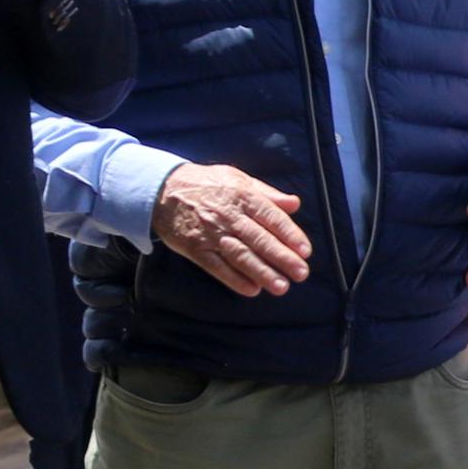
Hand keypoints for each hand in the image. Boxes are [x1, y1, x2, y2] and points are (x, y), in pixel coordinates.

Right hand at [154, 162, 308, 296]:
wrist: (162, 189)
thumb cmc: (207, 183)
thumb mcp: (238, 179)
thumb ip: (267, 193)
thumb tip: (295, 203)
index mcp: (243, 196)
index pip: (271, 217)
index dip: (290, 235)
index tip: (305, 251)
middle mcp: (228, 216)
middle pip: (259, 239)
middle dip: (281, 258)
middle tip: (301, 273)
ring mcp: (211, 234)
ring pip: (240, 255)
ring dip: (262, 272)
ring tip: (281, 286)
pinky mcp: (195, 248)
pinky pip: (216, 267)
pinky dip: (234, 279)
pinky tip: (251, 289)